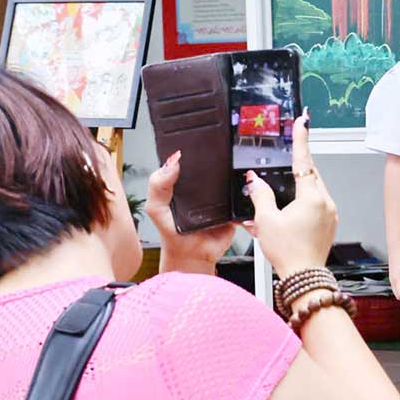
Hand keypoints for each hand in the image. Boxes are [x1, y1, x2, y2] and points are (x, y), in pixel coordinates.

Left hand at [147, 152, 235, 273]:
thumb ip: (158, 186)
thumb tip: (172, 163)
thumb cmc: (173, 233)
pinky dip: (242, 193)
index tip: (196, 144)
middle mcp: (204, 187)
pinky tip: (239, 190)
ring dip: (233, 176)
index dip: (192, 149)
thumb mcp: (156, 207)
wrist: (193, 256)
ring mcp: (221, 197)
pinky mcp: (234, 208)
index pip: (190, 159)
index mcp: (184, 183)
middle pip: (214, 165)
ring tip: (227, 174)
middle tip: (214, 155)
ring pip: (232, 179)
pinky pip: (243, 197)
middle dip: (215, 159)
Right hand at [242, 111, 338, 276]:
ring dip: (299, 186)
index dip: (301, 139)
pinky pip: (317, 204)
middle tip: (288, 157)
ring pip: (314, 189)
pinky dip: (303, 201)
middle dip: (298, 166)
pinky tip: (289, 209)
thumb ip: (260, 195)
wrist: (304, 276)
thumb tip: (255, 180)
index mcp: (312, 198)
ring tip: (282, 194)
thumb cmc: (288, 253)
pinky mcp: (330, 223)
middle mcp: (326, 203)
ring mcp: (331, 213)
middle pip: (311, 175)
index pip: (304, 161)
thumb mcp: (266, 220)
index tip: (302, 122)